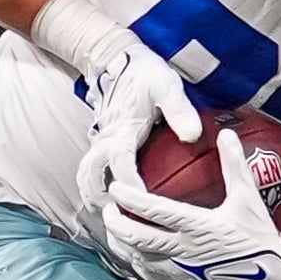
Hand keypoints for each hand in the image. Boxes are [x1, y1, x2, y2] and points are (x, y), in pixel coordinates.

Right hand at [73, 35, 199, 229]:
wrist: (117, 58)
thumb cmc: (145, 73)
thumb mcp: (167, 86)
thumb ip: (180, 111)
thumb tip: (192, 136)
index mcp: (122, 130)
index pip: (121, 164)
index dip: (132, 186)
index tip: (145, 203)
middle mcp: (106, 139)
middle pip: (92, 177)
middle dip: (102, 200)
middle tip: (120, 222)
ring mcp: (100, 142)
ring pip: (87, 176)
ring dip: (94, 197)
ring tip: (112, 220)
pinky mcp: (102, 143)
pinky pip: (93, 170)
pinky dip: (95, 188)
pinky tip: (111, 203)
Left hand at [100, 129, 280, 279]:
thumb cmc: (260, 237)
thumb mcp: (248, 199)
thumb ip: (235, 166)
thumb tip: (226, 134)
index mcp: (200, 226)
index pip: (155, 211)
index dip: (130, 199)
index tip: (115, 188)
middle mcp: (185, 250)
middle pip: (137, 238)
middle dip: (116, 223)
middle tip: (108, 208)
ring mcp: (182, 270)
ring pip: (138, 259)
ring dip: (121, 244)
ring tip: (113, 229)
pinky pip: (150, 276)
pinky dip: (135, 263)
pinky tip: (131, 253)